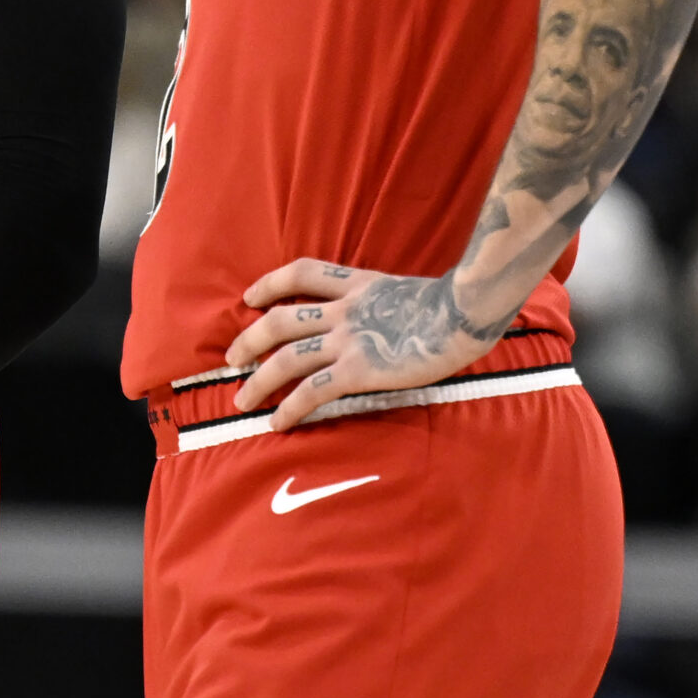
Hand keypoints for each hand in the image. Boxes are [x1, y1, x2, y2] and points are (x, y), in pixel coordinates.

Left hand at [224, 258, 496, 432]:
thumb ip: (387, 302)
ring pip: (287, 358)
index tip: (250, 297)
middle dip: (249, 339)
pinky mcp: (358, 370)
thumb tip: (388, 316)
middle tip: (232, 359)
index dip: (270, 283)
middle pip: (280, 319)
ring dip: (259, 381)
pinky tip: (277, 424)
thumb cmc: (457, 304)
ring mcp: (348, 340)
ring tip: (241, 400)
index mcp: (358, 285)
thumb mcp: (410, 291)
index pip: (301, 273)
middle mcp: (344, 311)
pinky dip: (290, 408)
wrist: (466, 311)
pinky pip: (313, 391)